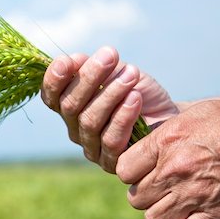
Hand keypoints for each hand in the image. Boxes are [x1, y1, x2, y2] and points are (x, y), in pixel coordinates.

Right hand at [41, 46, 177, 172]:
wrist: (168, 116)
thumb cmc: (137, 91)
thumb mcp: (115, 72)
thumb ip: (93, 66)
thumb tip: (73, 59)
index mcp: (69, 106)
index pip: (51, 96)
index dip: (54, 79)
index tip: (68, 60)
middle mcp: (75, 128)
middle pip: (70, 106)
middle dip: (89, 78)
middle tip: (110, 55)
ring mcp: (91, 147)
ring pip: (89, 121)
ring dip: (110, 94)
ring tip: (131, 74)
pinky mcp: (110, 163)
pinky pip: (111, 140)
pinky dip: (123, 116)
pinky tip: (135, 97)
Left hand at [117, 100, 219, 218]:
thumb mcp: (197, 114)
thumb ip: (165, 132)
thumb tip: (143, 144)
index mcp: (167, 141)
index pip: (124, 169)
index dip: (131, 173)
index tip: (142, 171)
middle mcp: (175, 169)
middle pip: (135, 197)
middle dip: (145, 194)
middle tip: (161, 188)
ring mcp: (195, 194)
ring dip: (162, 214)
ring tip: (175, 203)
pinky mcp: (217, 215)